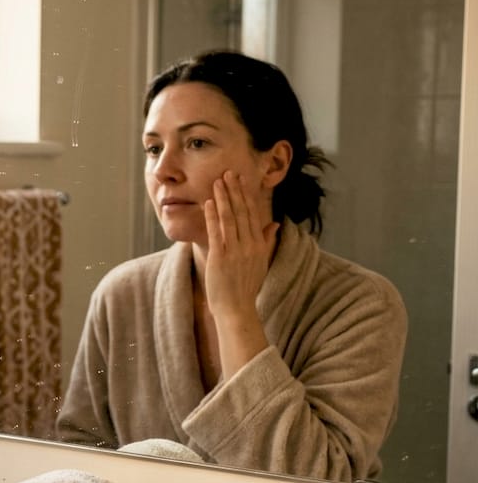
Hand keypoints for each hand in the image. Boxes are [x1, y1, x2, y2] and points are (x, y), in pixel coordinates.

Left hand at [202, 170, 277, 323]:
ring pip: (229, 218)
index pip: (253, 214)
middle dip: (235, 191)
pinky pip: (217, 232)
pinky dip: (212, 216)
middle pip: (242, 212)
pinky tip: (209, 203)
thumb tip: (274, 223)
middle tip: (229, 172)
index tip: (241, 180)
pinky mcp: (221, 258)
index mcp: (259, 245)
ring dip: (223, 198)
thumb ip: (266, 240)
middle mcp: (249, 245)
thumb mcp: (260, 262)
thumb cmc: (246, 287)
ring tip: (218, 182)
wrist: (237, 309)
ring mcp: (235, 251)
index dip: (246, 195)